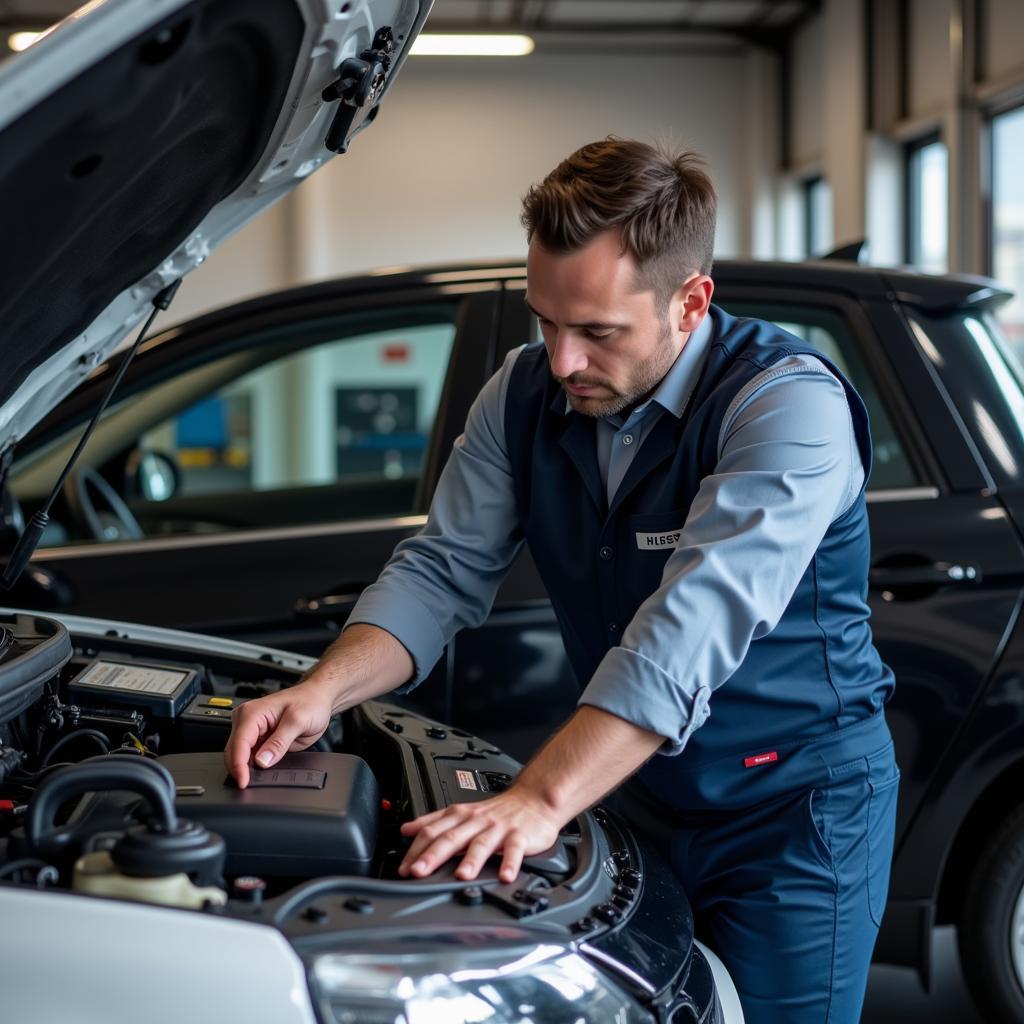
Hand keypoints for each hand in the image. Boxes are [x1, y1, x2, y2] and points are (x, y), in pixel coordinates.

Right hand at [224, 680, 336, 787]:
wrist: (318, 698)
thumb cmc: (310, 702)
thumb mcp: (298, 721)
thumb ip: (279, 742)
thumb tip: (262, 761)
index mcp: (252, 712)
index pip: (238, 744)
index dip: (238, 766)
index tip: (243, 782)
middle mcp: (247, 720)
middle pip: (234, 752)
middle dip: (239, 770)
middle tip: (249, 786)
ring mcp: (252, 730)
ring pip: (239, 756)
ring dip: (245, 770)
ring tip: (256, 781)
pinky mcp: (259, 739)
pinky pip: (250, 757)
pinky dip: (252, 767)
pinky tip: (260, 774)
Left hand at [398, 786, 561, 882]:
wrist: (534, 799)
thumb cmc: (498, 811)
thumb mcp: (462, 811)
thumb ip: (435, 822)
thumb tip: (407, 830)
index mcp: (461, 816)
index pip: (433, 830)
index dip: (417, 849)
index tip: (404, 868)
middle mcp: (477, 821)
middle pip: (452, 837)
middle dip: (434, 855)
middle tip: (419, 872)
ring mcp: (498, 828)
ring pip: (482, 843)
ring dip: (471, 860)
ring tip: (462, 875)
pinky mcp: (520, 835)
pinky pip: (514, 849)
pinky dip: (510, 862)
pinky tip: (505, 876)